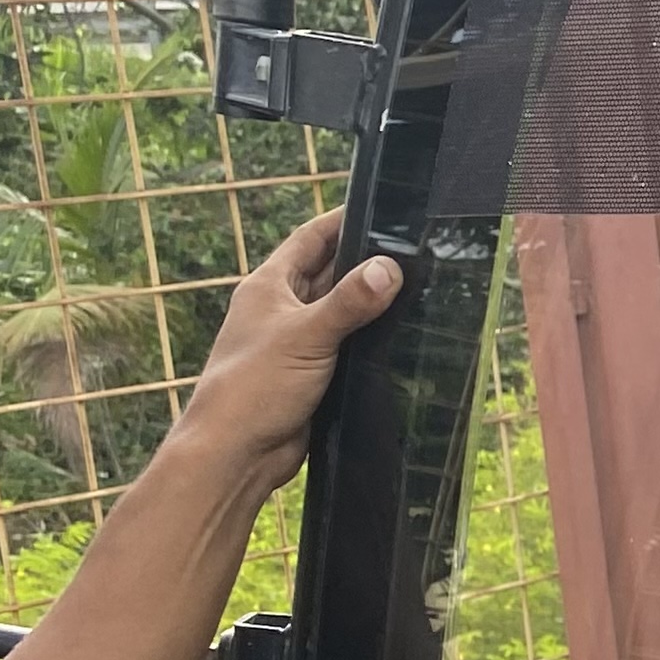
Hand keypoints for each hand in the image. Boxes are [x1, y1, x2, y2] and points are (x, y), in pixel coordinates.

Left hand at [175, 208, 400, 483]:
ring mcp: (297, 342)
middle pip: (330, 272)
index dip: (343, 220)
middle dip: (367, 261)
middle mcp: (282, 309)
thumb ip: (349, 302)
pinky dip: (371, 338)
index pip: (311, 238)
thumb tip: (389, 268)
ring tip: (422, 288)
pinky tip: (403, 336)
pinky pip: (348, 345)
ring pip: (342, 311)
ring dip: (372, 302)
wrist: (237, 451)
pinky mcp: (314, 373)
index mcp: (269, 287)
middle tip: (416, 250)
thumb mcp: (306, 336)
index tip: (383, 207)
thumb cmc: (255, 387)